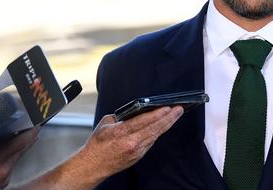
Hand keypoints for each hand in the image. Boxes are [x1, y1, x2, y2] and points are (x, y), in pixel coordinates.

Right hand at [14, 105, 184, 189]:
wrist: (93, 165)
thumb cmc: (97, 144)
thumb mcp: (106, 124)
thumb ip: (121, 116)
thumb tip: (134, 111)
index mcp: (121, 133)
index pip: (144, 121)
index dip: (158, 114)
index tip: (167, 107)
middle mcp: (131, 143)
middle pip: (155, 129)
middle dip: (169, 118)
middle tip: (179, 109)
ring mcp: (136, 151)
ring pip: (156, 135)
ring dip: (167, 124)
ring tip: (176, 115)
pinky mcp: (139, 156)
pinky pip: (151, 141)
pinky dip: (158, 133)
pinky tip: (165, 125)